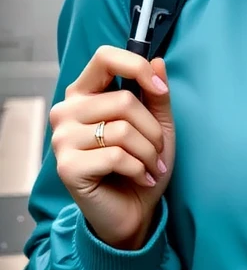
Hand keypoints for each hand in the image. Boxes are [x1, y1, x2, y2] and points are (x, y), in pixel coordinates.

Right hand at [49, 47, 175, 250]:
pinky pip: (116, 156)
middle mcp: (66, 112)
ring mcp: (62, 140)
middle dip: (152, 129)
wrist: (133, 211)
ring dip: (148, 152)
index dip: (137, 67)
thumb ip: (156, 93)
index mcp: (84, 94)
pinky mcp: (67, 167)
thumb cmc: (141, 163)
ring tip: (150, 166)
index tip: (160, 88)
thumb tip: (158, 60)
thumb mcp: (157, 124)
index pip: (105, 58)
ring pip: (122, 130)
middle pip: (123, 101)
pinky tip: (141, 178)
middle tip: (157, 150)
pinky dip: (139, 169)